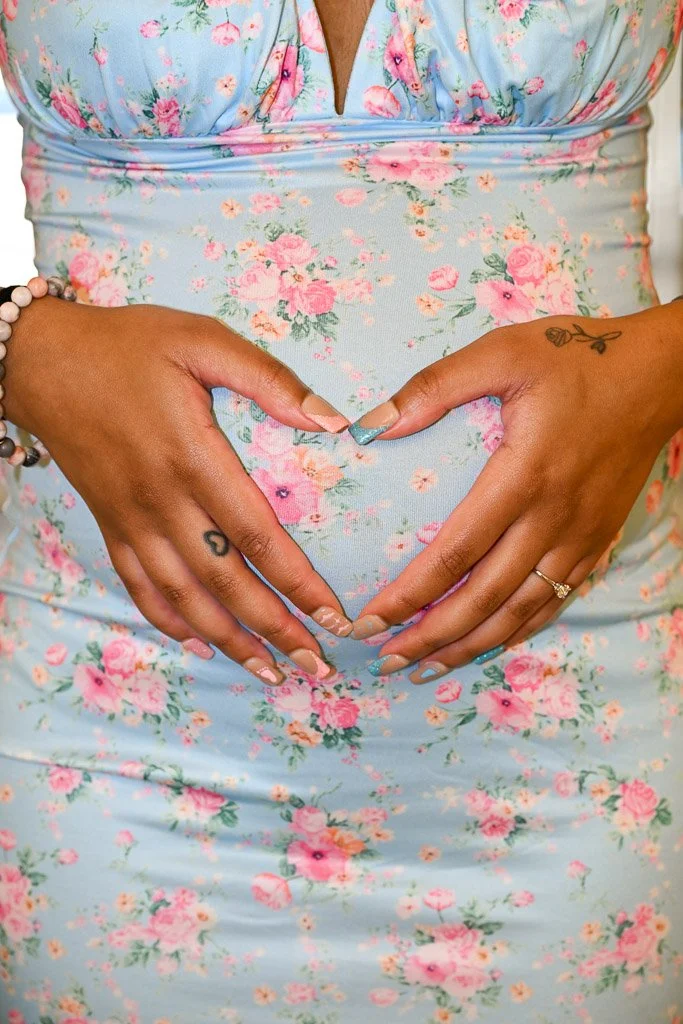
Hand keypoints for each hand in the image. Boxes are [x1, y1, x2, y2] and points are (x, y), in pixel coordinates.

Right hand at [6, 297, 352, 683]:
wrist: (40, 359)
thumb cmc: (128, 345)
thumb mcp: (201, 340)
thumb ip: (268, 379)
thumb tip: (332, 421)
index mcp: (192, 456)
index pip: (257, 535)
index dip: (297, 581)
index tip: (334, 615)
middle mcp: (161, 500)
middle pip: (225, 581)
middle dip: (274, 629)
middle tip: (316, 666)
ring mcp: (131, 519)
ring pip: (184, 596)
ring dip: (229, 640)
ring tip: (269, 671)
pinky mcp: (109, 525)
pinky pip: (139, 586)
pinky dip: (170, 621)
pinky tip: (200, 644)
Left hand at [347, 305, 682, 682]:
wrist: (661, 374)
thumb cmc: (578, 358)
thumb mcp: (502, 353)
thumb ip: (433, 387)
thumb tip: (368, 426)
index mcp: (522, 476)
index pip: (454, 554)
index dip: (409, 594)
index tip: (369, 620)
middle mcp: (552, 519)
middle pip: (484, 598)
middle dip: (431, 635)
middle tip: (386, 659)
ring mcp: (579, 536)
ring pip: (521, 610)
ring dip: (471, 644)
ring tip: (427, 667)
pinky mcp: (598, 540)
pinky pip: (555, 600)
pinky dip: (518, 629)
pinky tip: (490, 641)